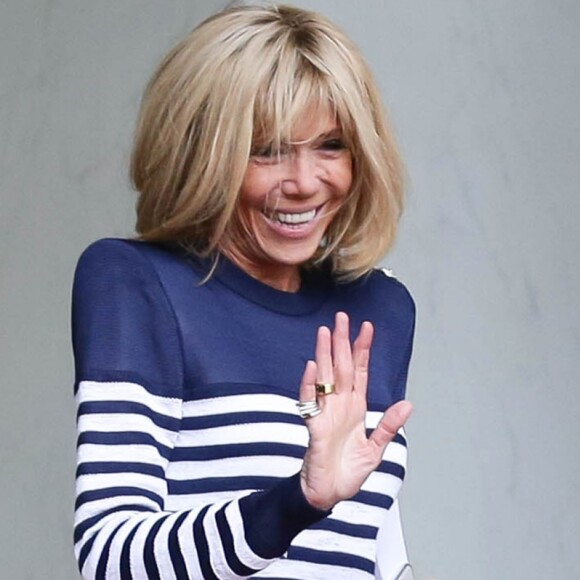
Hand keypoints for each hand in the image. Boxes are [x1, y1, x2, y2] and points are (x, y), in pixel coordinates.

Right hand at [299, 312, 412, 510]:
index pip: (360, 371)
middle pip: (342, 367)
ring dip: (324, 354)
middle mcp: (340, 405)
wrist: (328, 495)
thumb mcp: (376, 449)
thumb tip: (408, 404)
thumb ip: (388, 425)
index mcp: (355, 407)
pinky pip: (310, 402)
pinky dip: (310, 385)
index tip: (367, 327)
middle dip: (342, 342)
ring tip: (325, 332)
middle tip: (341, 317)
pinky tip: (312, 367)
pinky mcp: (314, 427)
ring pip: (325, 377)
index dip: (363, 350)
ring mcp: (326, 413)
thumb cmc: (348, 472)